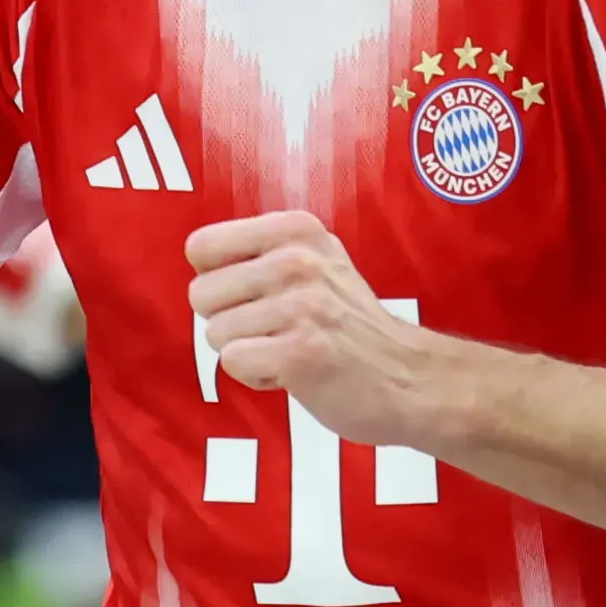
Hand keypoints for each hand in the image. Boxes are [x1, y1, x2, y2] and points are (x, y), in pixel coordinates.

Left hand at [188, 212, 452, 449]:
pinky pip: (233, 362)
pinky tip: (293, 371)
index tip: (256, 295)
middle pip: (201, 294)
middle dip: (229, 321)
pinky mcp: (301, 352)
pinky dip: (257, 376)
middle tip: (276, 329)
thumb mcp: (316, 259)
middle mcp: (298, 259)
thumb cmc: (347, 322)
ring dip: (247, 351)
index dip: (218, 281)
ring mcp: (301, 305)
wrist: (408, 377)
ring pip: (215, 333)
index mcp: (295, 229)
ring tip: (290, 349)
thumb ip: (260, 250)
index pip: (200, 247)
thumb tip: (196, 256)